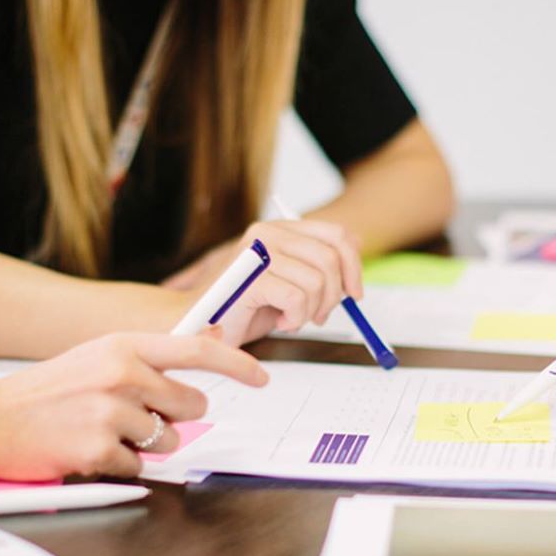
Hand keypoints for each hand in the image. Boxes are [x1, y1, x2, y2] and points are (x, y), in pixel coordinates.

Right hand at [0, 331, 267, 482]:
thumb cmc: (45, 393)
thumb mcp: (95, 359)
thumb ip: (144, 361)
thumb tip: (199, 366)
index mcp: (122, 346)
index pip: (196, 350)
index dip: (236, 364)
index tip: (262, 376)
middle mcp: (120, 373)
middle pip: (189, 406)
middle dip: (174, 419)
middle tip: (134, 417)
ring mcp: (110, 412)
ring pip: (166, 441)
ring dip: (143, 445)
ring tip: (101, 431)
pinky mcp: (98, 448)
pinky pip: (137, 467)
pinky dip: (117, 465)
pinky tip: (85, 449)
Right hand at [174, 218, 362, 345]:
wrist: (199, 326)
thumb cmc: (243, 308)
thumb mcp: (288, 281)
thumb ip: (316, 262)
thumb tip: (357, 246)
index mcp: (280, 229)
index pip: (337, 235)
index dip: (354, 266)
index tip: (354, 294)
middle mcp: (268, 233)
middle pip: (332, 258)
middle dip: (334, 295)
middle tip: (318, 316)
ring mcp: (257, 253)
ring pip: (317, 281)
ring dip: (311, 311)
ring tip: (292, 319)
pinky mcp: (251, 278)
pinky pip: (297, 299)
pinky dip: (296, 318)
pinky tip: (280, 322)